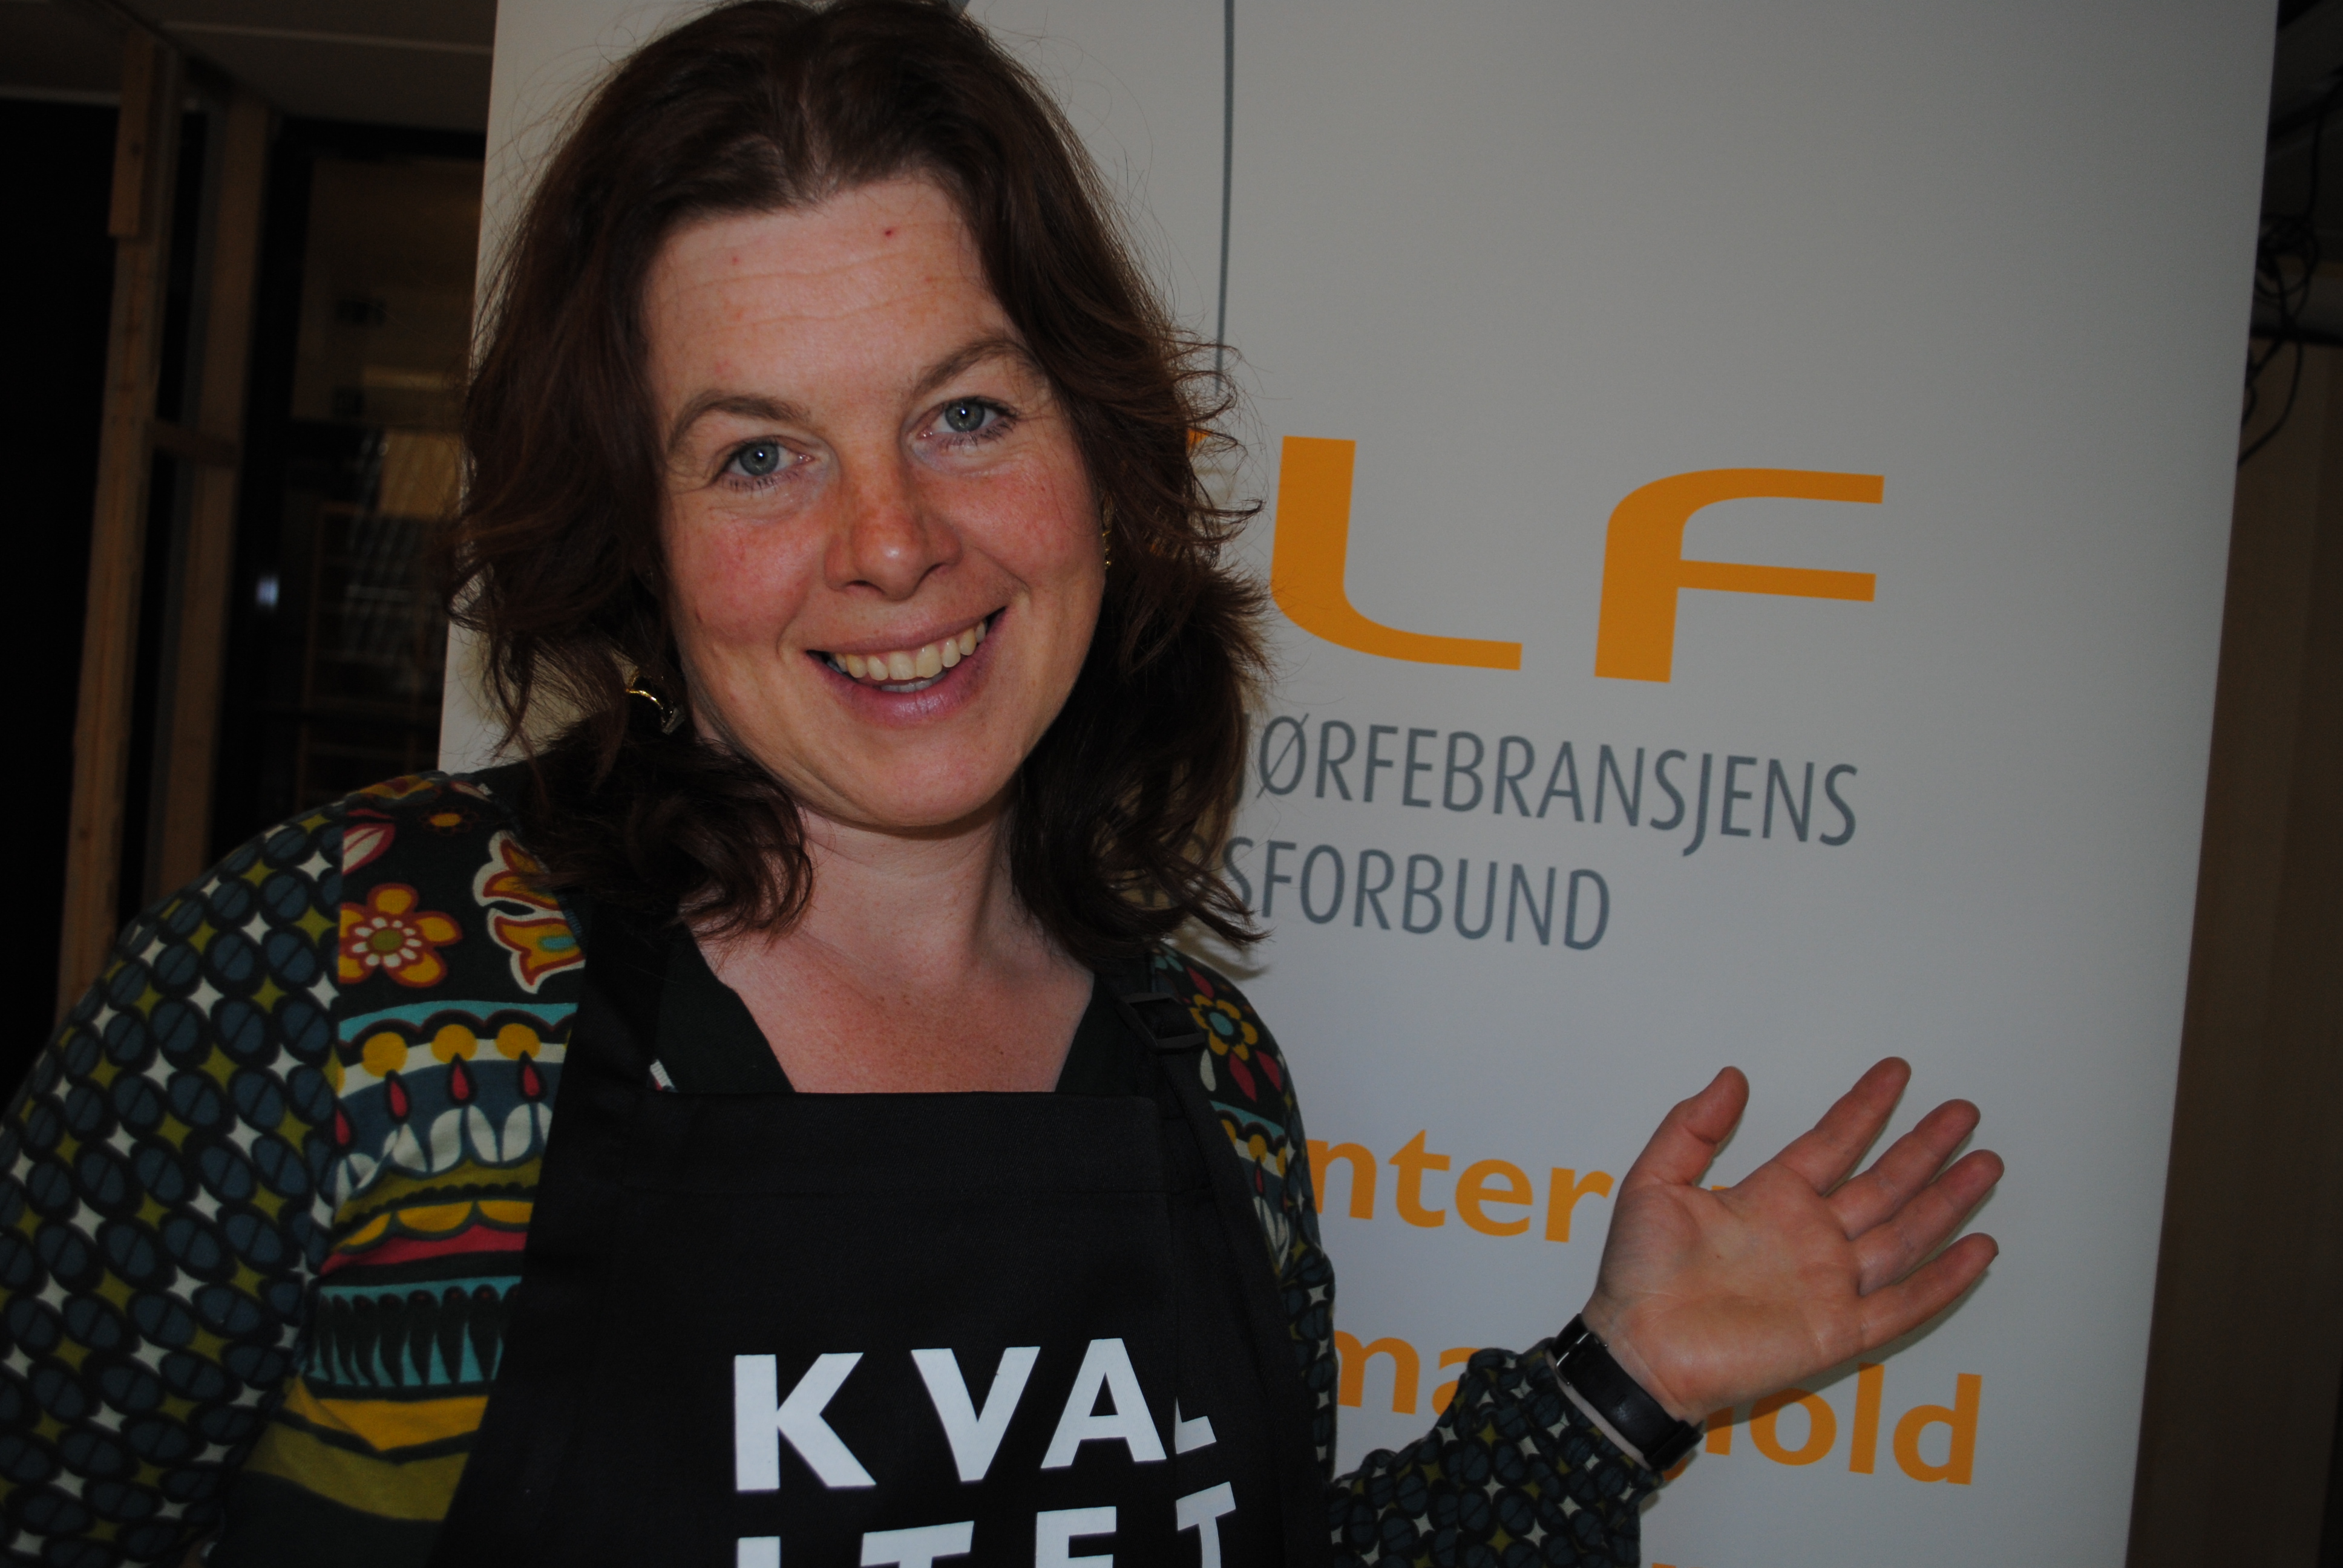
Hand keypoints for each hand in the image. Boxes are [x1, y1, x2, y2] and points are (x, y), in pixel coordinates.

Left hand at [1579, 1057, 2001, 1421]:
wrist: (1639, 1348)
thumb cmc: (1639, 1273)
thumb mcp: (1654, 1183)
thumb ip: (1691, 1128)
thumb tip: (1732, 1076)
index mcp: (1770, 1199)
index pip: (1832, 1143)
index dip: (1865, 1108)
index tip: (1896, 1072)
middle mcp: (1810, 1238)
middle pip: (1883, 1184)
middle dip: (1924, 1148)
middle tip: (1964, 1111)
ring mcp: (1829, 1284)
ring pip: (1904, 1235)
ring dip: (1946, 1202)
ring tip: (1985, 1165)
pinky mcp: (1838, 1331)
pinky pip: (1903, 1303)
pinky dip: (1943, 1280)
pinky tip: (1979, 1250)